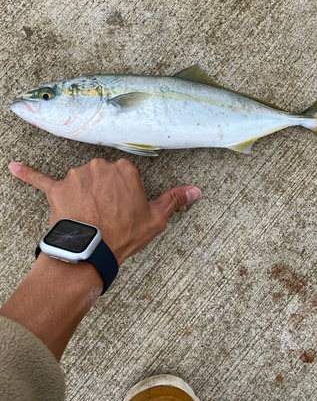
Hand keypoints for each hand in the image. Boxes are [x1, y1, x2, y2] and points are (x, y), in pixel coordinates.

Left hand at [9, 158, 200, 264]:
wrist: (92, 251)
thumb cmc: (124, 235)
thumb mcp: (155, 219)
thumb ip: (175, 199)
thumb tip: (197, 190)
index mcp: (124, 170)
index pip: (124, 174)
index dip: (123, 193)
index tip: (122, 208)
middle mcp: (100, 166)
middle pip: (102, 174)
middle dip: (103, 191)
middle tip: (106, 214)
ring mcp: (76, 176)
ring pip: (80, 179)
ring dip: (82, 194)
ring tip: (86, 218)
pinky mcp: (56, 188)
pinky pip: (39, 179)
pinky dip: (27, 173)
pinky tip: (13, 167)